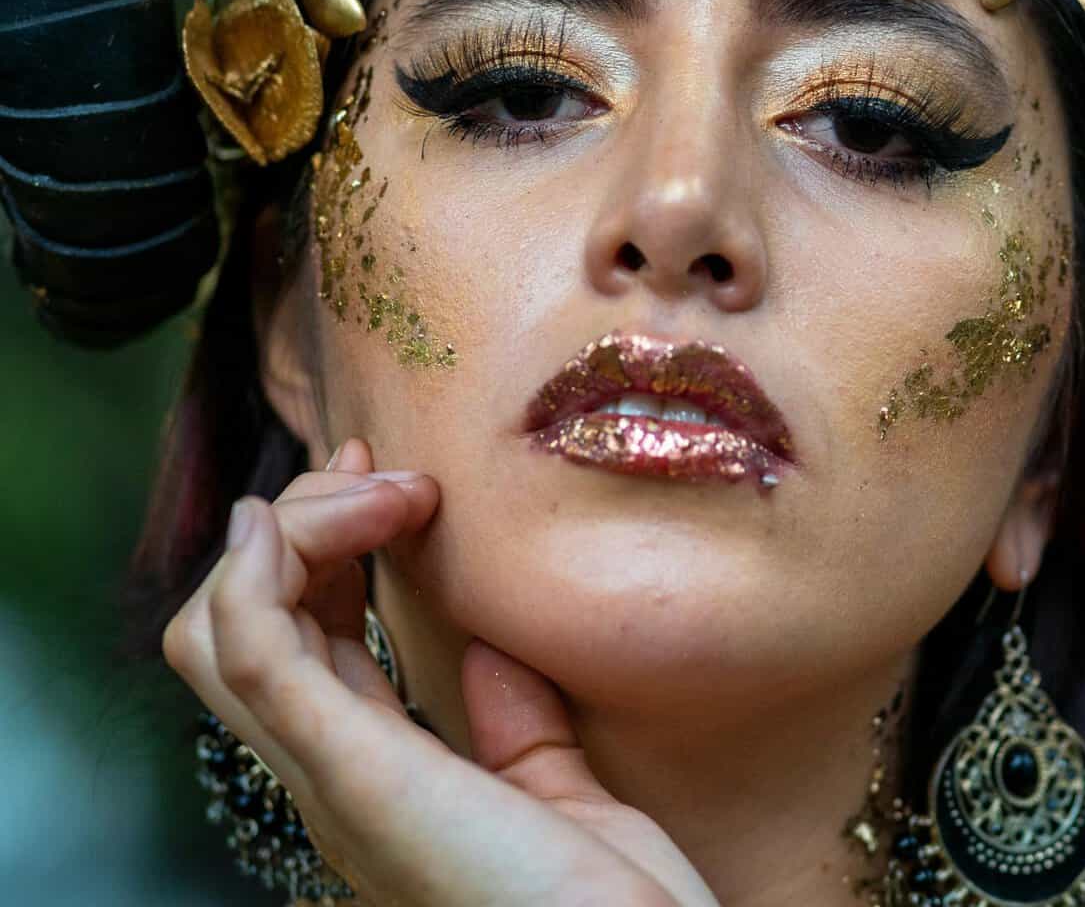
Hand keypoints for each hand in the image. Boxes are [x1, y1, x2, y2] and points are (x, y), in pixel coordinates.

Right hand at [162, 438, 720, 906]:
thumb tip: (492, 650)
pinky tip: (324, 522)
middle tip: (386, 476)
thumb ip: (517, 727)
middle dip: (297, 521)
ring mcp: (332, 779)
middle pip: (240, 623)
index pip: (294, 644)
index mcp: (373, 780)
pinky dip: (265, 568)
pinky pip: (253, 651)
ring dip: (294, 527)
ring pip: (222, 627)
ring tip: (389, 493)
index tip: (389, 484)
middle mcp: (331, 781)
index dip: (320, 549)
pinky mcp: (354, 774)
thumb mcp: (559, 796)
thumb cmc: (607, 904)